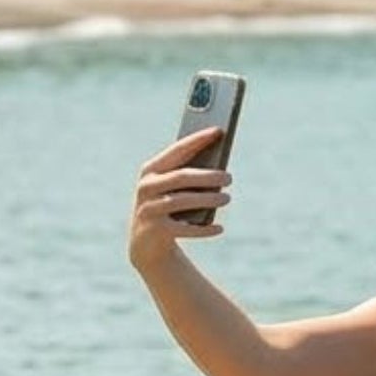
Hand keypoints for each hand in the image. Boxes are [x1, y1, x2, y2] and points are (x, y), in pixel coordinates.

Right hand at [127, 127, 231, 270]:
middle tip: (229, 177)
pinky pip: (185, 228)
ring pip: (183, 201)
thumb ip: (190, 175)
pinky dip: (204, 229)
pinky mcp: (156, 231)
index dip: (198, 139)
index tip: (219, 130)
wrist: (146, 245)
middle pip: (181, 177)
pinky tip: (219, 228)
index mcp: (150, 170)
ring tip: (226, 198)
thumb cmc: (167, 208)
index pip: (177, 150)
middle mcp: (146, 187)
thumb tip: (220, 167)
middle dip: (207, 176)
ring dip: (208, 199)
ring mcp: (149, 209)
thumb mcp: (173, 190)